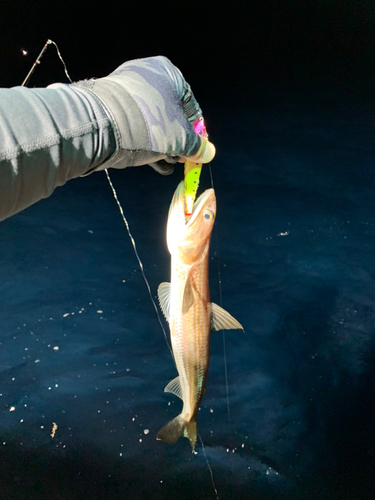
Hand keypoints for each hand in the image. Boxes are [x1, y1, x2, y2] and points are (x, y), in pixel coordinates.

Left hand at [79, 56, 215, 173]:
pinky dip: (145, 141)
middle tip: (179, 159)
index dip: (197, 132)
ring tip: (165, 163)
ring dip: (162, 144)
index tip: (197, 151)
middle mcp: (147, 75)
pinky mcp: (111, 105)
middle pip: (171, 114)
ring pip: (153, 121)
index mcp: (168, 72)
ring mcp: (126, 89)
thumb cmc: (149, 125)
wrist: (102, 126)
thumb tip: (208, 153)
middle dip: (177, 140)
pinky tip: (151, 162)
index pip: (191, 106)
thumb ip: (197, 146)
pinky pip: (135, 124)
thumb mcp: (180, 139)